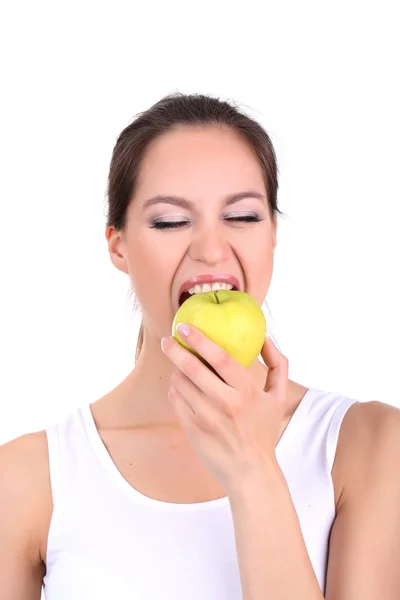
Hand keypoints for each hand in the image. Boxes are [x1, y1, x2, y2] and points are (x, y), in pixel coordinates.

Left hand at [161, 323, 288, 495]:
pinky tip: (182, 388)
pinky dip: (176, 389)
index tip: (185, 327)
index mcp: (247, 392)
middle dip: (175, 349)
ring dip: (177, 370)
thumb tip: (265, 337)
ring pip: (180, 383)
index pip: (220, 358)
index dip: (200, 340)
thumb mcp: (279, 398)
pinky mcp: (193, 430)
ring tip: (181, 368)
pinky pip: (175, 400)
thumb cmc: (264, 430)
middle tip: (168, 339)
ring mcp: (207, 418)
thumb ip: (278, 364)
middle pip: (192, 368)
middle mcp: (226, 404)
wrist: (250, 472)